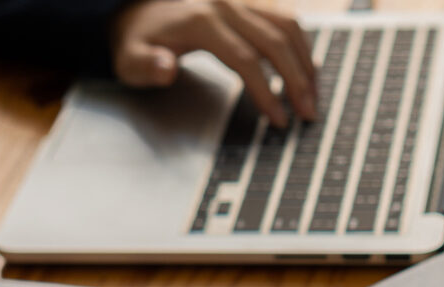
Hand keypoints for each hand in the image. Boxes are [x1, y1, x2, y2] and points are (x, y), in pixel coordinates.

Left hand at [112, 0, 317, 126]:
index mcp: (201, 21)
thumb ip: (145, 67)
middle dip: (297, 81)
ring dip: (307, 61)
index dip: (267, 92)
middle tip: (309, 113)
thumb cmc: (138, 38)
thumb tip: (166, 69)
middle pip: (275, 42)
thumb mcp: (128, 58)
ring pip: (288, 25)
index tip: (279, 119)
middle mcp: (226, 3)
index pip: (246, 59)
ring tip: (314, 94)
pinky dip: (302, 44)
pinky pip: (285, 17)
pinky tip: (307, 68)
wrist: (137, 7)